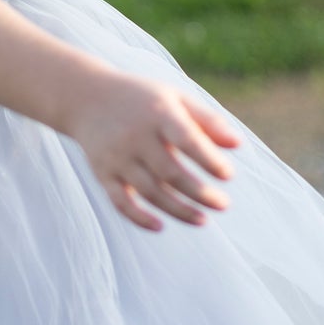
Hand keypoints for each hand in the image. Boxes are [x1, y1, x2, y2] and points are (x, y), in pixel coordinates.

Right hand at [68, 70, 239, 231]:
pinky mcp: (103, 173)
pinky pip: (120, 201)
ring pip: (149, 191)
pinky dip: (138, 217)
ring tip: (203, 220)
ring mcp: (117, 157)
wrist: (85, 98)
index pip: (187, 139)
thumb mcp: (175, 98)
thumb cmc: (141, 99)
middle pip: (170, 172)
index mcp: (158, 113)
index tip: (228, 175)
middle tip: (223, 205)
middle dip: (199, 193)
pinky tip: (160, 226)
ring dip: (178, 210)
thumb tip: (238, 145)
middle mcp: (135, 136)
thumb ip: (207, 120)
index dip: (209, 160)